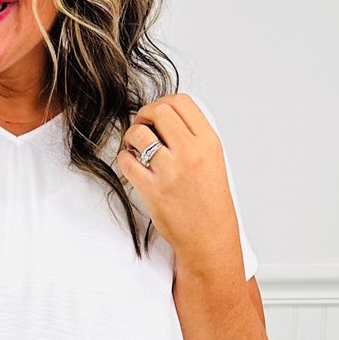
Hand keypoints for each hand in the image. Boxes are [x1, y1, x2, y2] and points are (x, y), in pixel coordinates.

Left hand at [116, 94, 241, 263]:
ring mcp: (170, 171)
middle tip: (143, 127)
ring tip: (136, 148)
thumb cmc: (210, 202)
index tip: (157, 115)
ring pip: (138, 134)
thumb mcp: (213, 160)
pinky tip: (132, 164)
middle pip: (159, 111)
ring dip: (131, 137)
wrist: (209, 237)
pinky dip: (124, 159)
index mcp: (209, 142)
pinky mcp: (152, 189)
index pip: (182, 102)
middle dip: (145, 115)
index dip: (164, 103)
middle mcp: (191, 153)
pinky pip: (126, 161)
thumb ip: (192, 136)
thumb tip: (164, 116)